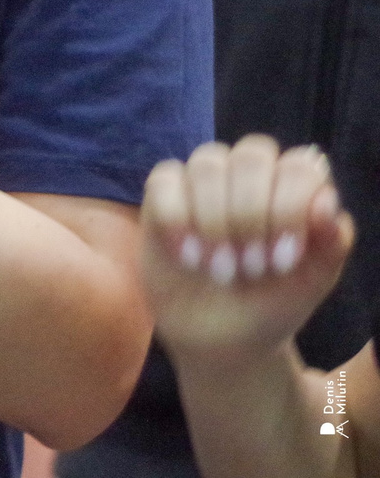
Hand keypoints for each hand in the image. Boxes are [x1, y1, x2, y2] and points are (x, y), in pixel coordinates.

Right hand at [143, 136, 357, 363]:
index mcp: (294, 188)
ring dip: (215, 221)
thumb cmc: (272, 303)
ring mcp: (204, 180)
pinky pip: (164, 181)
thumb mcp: (312, 283)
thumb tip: (325, 204)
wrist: (220, 337)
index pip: (299, 166)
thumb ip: (331, 243)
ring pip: (207, 163)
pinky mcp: (162, 193)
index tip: (283, 262)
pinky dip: (177, 220)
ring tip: (219, 269)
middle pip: (252, 155)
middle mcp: (250, 175)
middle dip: (251, 214)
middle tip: (252, 267)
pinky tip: (188, 257)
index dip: (290, 208)